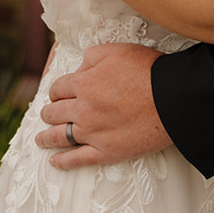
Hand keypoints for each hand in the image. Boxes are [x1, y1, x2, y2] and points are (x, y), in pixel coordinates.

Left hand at [36, 43, 171, 169]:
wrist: (173, 100)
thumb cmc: (148, 71)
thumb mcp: (118, 50)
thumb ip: (92, 56)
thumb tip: (78, 69)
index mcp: (84, 83)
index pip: (58, 88)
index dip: (57, 91)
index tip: (59, 94)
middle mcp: (83, 110)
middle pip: (54, 113)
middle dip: (49, 112)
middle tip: (49, 114)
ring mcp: (92, 133)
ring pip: (58, 137)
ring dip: (45, 137)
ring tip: (40, 139)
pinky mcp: (105, 152)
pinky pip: (76, 160)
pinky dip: (61, 162)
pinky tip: (53, 161)